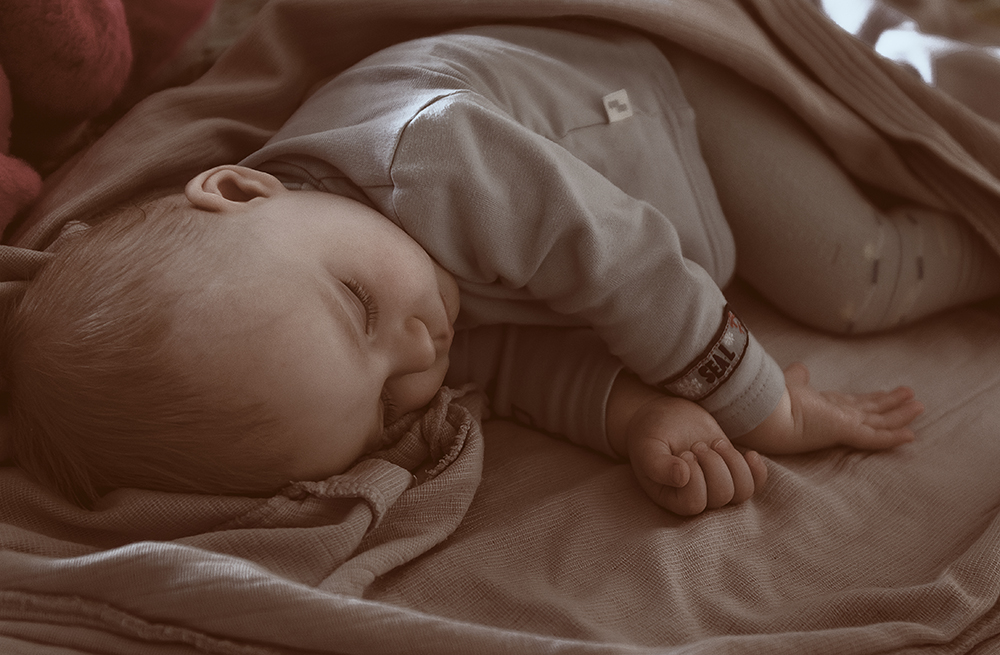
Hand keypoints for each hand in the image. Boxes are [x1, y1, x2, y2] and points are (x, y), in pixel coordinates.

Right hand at [606, 371, 766, 515]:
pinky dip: (757, 470)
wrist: (665, 416)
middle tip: (697, 445)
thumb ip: (658, 465)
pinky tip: (749, 454)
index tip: (684, 453)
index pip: (695, 503)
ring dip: (733, 463)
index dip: (695, 476)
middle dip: (713, 464)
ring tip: (715, 444)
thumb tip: (682, 478)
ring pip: (742, 491)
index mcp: (672, 499)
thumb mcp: (648, 447)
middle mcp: (697, 500)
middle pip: (722, 495)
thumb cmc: (651, 433)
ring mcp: (717, 488)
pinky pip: (755, 484)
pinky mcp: (733, 475)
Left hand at [737, 362, 923, 453]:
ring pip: (878, 422)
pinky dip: (893, 436)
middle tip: (916, 402)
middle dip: (892, 407)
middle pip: (872, 413)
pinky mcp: (844, 431)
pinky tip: (911, 435)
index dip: (871, 401)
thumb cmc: (769, 402)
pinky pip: (874, 437)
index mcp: (823, 409)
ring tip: (920, 407)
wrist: (761, 415)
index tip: (884, 396)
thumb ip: (797, 378)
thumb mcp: (789, 384)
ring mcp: (841, 427)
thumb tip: (802, 367)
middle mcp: (835, 418)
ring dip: (899, 415)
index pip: (853, 405)